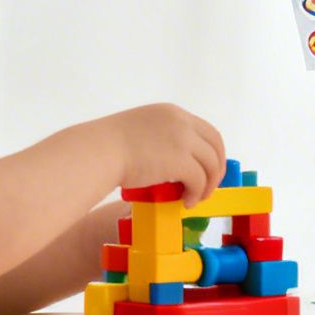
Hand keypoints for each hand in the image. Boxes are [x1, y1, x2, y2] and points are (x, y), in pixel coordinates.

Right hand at [91, 104, 225, 206]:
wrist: (98, 151)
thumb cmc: (109, 145)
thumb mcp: (141, 130)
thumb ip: (161, 138)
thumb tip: (172, 160)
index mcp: (172, 112)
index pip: (206, 130)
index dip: (212, 152)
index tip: (208, 168)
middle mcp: (181, 122)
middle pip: (216, 145)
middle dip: (216, 168)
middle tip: (209, 187)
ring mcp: (182, 140)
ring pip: (210, 164)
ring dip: (207, 184)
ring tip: (196, 198)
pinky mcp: (180, 160)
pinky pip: (199, 179)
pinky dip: (196, 193)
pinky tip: (186, 202)